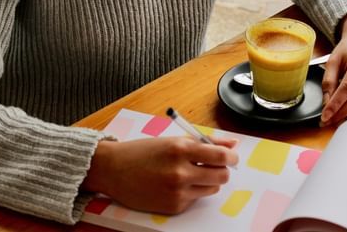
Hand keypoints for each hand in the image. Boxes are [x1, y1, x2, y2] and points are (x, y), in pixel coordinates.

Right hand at [82, 136, 237, 213]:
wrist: (114, 170)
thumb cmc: (143, 152)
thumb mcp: (173, 140)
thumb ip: (205, 142)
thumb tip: (232, 145)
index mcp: (180, 149)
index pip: (221, 156)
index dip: (231, 157)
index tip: (232, 157)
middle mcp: (180, 171)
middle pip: (222, 175)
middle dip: (222, 170)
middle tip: (214, 166)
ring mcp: (177, 191)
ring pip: (212, 188)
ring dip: (208, 181)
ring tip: (191, 173)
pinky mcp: (174, 206)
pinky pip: (196, 198)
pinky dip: (192, 191)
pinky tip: (176, 184)